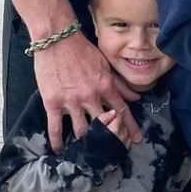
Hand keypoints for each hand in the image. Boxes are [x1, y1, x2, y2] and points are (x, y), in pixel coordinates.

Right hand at [33, 32, 141, 151]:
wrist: (57, 39)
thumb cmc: (83, 50)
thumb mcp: (105, 64)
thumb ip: (120, 83)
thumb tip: (136, 97)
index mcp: (106, 85)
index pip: (122, 110)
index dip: (130, 126)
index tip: (135, 138)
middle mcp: (91, 95)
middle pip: (104, 124)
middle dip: (108, 138)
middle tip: (111, 150)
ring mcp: (72, 101)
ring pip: (82, 130)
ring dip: (84, 142)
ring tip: (85, 152)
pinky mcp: (53, 102)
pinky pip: (56, 128)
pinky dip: (58, 142)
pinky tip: (59, 150)